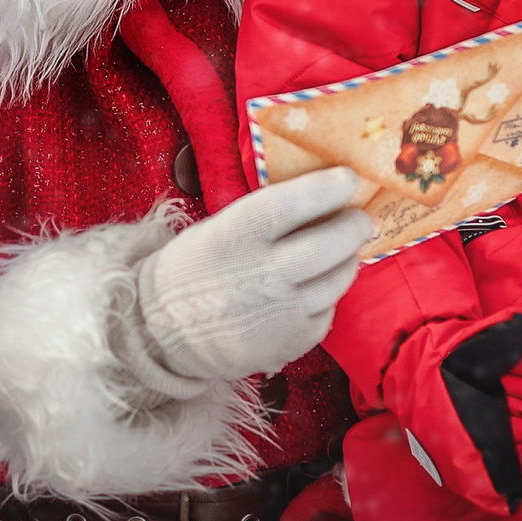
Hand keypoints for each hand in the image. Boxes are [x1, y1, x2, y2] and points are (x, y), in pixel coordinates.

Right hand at [131, 167, 373, 385]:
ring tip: (339, 250)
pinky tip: (311, 287)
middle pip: (332, 243)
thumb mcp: (220, 227)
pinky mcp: (292, 342)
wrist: (163, 329)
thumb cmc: (196, 267)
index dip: (328, 188)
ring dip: (346, 259)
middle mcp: (264, 275)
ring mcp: (282, 313)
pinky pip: (328, 310)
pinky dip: (327, 295)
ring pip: (340, 278)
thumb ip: (269, 215)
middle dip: (354, 225)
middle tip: (358, 217)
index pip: (295, 203)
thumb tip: (325, 196)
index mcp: (238, 235)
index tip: (348, 178)